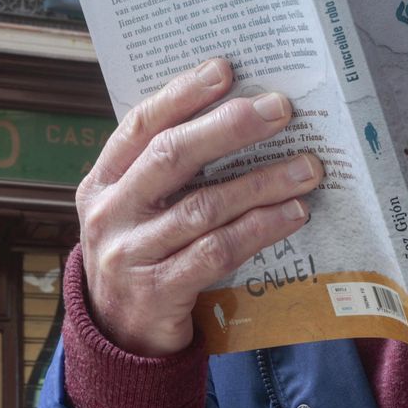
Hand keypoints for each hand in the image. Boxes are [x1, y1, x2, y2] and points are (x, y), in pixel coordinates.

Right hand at [77, 58, 322, 355]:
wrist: (118, 337)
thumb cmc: (140, 256)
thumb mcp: (132, 209)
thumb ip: (162, 171)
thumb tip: (234, 115)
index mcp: (101, 182)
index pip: (140, 126)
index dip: (182, 95)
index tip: (225, 70)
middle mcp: (109, 214)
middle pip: (171, 158)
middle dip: (230, 128)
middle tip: (280, 109)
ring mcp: (130, 254)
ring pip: (203, 207)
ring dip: (261, 183)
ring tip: (307, 168)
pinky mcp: (159, 291)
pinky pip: (217, 252)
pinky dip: (259, 230)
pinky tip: (292, 214)